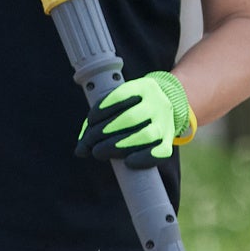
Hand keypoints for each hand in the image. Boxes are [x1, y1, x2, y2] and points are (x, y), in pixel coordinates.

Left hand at [75, 70, 195, 166]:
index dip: (102, 110)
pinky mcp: (169, 141)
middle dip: (104, 132)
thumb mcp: (119, 104)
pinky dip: (144, 158)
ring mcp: (165, 123)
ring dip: (118, 146)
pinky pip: (160, 152)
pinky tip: (128, 163)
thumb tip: (80, 151)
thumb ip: (97, 123)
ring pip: (145, 135)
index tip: (90, 121)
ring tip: (98, 153)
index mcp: (143, 87)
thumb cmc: (132, 107)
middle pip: (130, 118)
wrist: (167, 105)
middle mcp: (157, 103)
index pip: (120, 96)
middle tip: (90, 145)